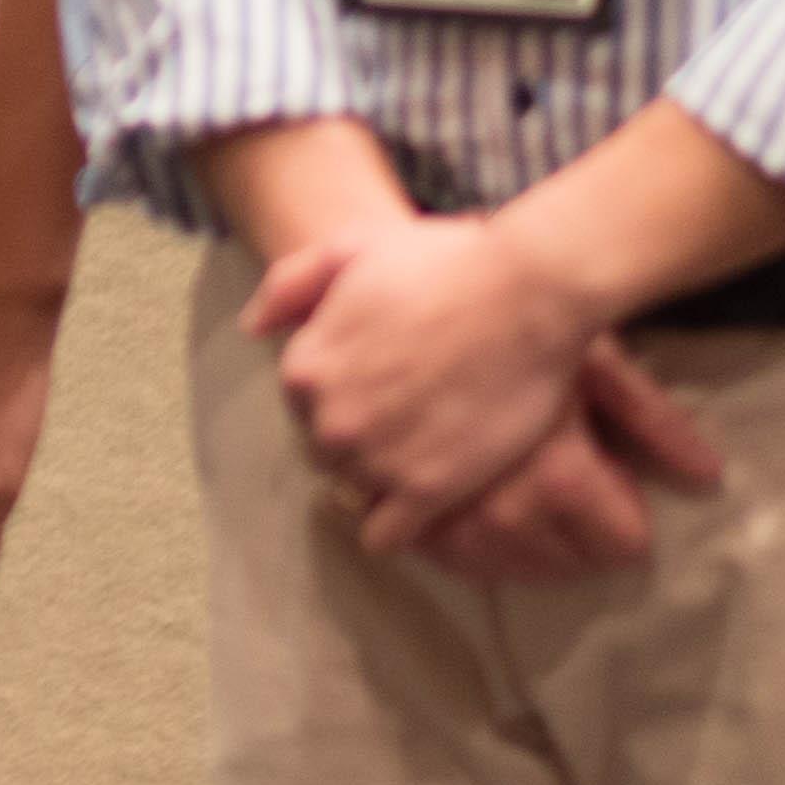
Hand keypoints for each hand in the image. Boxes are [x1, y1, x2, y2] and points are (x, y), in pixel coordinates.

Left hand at [252, 209, 605, 529]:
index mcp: (305, 368)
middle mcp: (330, 420)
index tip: (382, 382)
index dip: (343, 392)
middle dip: (359, 437)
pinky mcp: (428, 491)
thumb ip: (291, 285)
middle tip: (410, 416)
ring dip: (382, 479)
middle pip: (326, 449)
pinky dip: (397, 526)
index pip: (303, 404)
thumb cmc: (448, 263)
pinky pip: (386, 536)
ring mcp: (377, 460)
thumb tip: (253, 329)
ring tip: (427, 453)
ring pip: (355, 491)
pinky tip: (426, 500)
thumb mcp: (352, 248)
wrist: (532, 294)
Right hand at [378, 346, 734, 579]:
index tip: (620, 493)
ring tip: (528, 513)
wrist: (437, 281)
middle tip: (577, 505)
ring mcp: (442, 508)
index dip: (629, 520)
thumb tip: (708, 476)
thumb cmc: (524, 316)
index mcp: (558, 476)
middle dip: (578, 544)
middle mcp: (498, 505)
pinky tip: (468, 516)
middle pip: (558, 563)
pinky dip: (454, 546)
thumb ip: (653, 422)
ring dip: (521, 556)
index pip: (619, 543)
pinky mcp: (388, 491)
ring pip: (492, 564)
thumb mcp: (600, 364)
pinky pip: (426, 549)